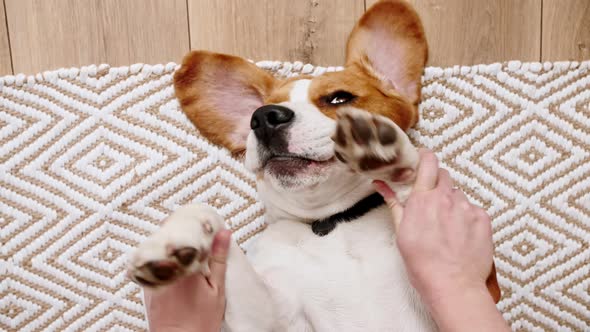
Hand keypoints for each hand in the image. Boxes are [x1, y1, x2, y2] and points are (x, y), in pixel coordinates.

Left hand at [143, 229, 230, 331]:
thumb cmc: (201, 320)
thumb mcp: (217, 289)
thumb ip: (219, 259)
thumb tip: (224, 233)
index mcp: (186, 265)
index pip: (186, 233)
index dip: (193, 223)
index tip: (201, 219)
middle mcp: (166, 267)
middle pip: (169, 237)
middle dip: (179, 229)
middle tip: (192, 226)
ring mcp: (154, 275)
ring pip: (159, 248)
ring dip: (170, 242)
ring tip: (183, 240)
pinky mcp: (147, 284)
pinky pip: (151, 262)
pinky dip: (160, 257)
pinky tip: (171, 260)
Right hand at [374, 150, 508, 331]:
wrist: (453, 285)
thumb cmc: (422, 264)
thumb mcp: (401, 232)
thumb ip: (394, 203)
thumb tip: (380, 184)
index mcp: (423, 199)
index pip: (428, 161)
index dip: (424, 157)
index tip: (421, 160)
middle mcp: (447, 198)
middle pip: (444, 176)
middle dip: (436, 184)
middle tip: (431, 203)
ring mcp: (467, 208)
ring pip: (458, 194)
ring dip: (451, 203)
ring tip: (446, 227)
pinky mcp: (483, 219)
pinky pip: (473, 209)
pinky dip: (466, 217)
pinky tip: (460, 235)